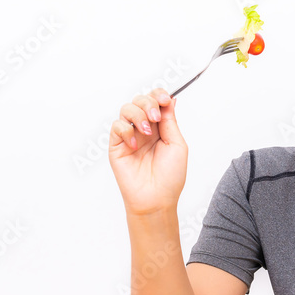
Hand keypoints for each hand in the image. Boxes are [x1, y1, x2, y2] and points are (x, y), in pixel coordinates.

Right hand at [108, 88, 187, 214]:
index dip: (159, 95)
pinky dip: (126, 130)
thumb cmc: (170, 177)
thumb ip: (170, 121)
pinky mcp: (116, 146)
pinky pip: (117, 126)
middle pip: (140, 100)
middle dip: (148, 103)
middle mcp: (144, 129)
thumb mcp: (177, 145)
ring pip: (126, 108)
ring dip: (137, 114)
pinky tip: (135, 145)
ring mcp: (130, 136)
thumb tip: (170, 100)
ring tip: (146, 132)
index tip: (164, 100)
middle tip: (155, 118)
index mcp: (160, 127)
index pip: (156, 101)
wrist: (156, 199)